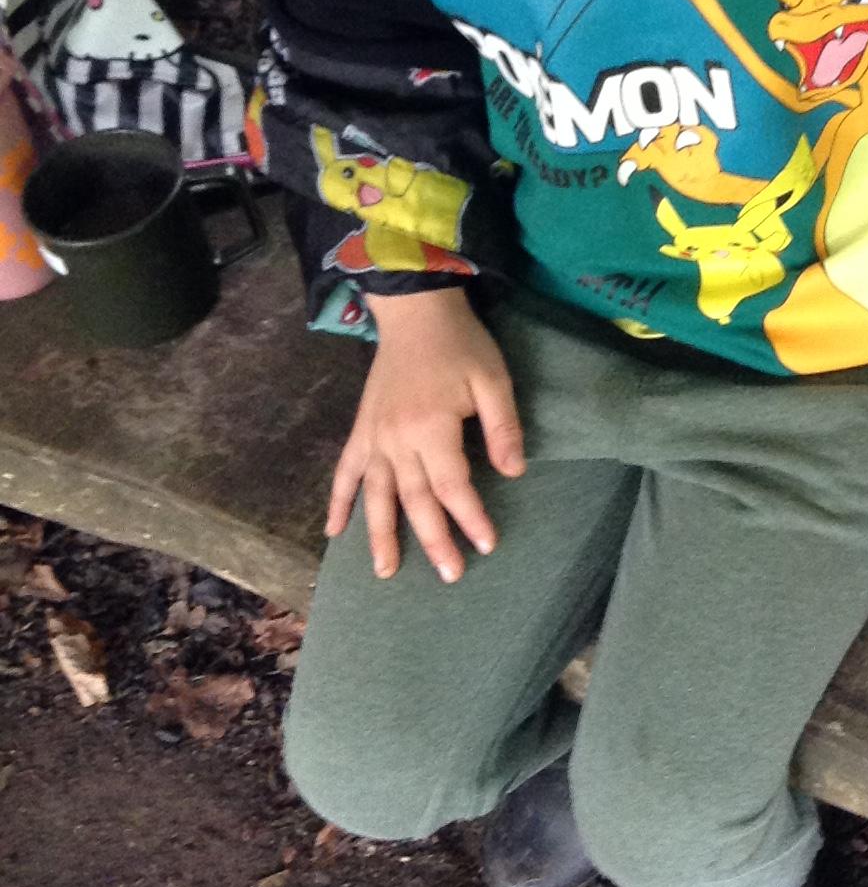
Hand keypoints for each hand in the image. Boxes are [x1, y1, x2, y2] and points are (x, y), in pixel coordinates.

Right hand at [326, 289, 524, 582]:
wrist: (415, 312)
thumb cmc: (460, 344)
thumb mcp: (493, 380)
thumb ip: (502, 428)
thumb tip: (514, 473)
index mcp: (431, 428)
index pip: (452, 486)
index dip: (470, 518)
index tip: (487, 544)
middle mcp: (396, 440)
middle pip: (415, 501)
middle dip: (434, 540)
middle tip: (450, 574)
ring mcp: (373, 437)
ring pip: (375, 497)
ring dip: (380, 536)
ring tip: (385, 572)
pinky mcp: (360, 430)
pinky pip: (344, 473)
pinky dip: (337, 503)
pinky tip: (334, 531)